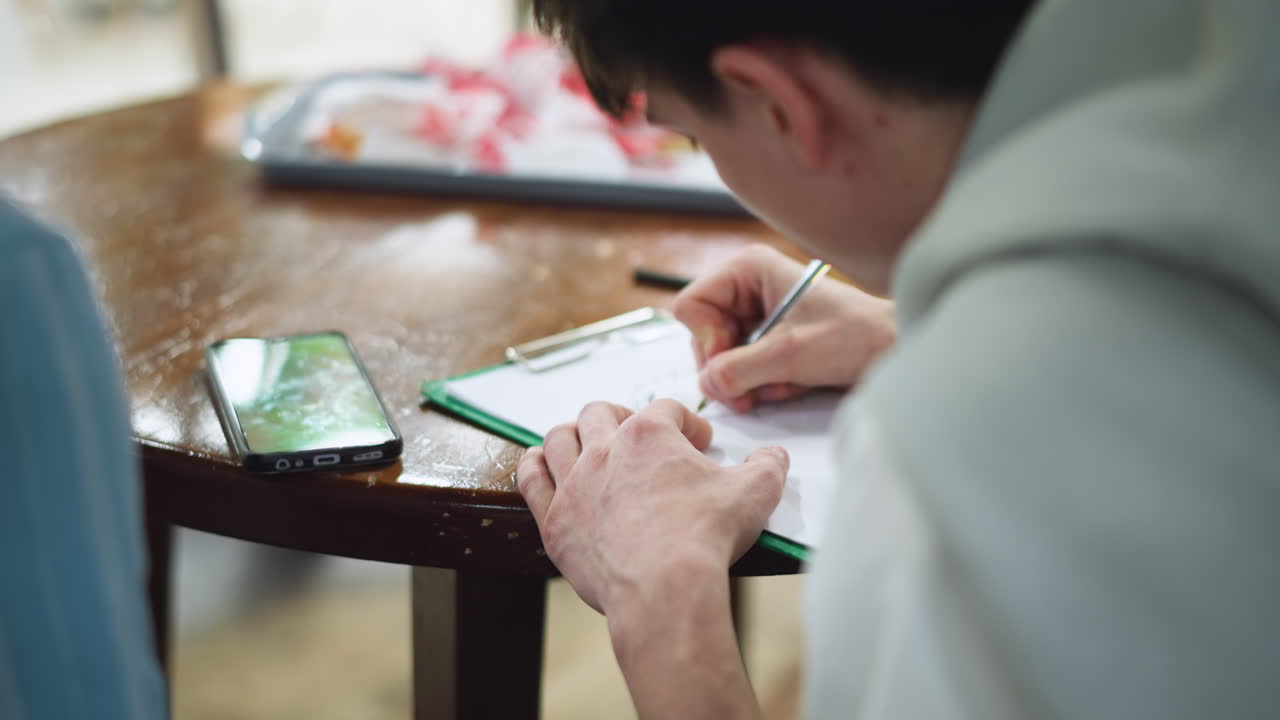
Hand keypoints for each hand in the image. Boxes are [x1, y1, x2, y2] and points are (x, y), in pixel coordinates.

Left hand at [516, 399, 787, 614]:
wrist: (664, 590)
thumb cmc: (703, 539)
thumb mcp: (755, 494)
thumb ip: (767, 467)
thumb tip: (774, 457)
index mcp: (649, 435)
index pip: (666, 410)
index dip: (686, 423)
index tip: (699, 443)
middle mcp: (604, 451)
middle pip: (601, 414)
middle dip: (621, 418)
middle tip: (637, 438)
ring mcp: (574, 485)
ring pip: (559, 438)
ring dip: (572, 435)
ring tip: (585, 444)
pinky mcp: (555, 521)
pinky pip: (530, 479)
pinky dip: (534, 466)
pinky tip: (542, 466)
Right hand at [673, 244, 895, 411]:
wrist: (893, 350)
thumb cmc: (854, 335)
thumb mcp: (789, 353)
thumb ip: (739, 369)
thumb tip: (707, 384)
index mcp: (748, 270)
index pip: (690, 305)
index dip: (705, 339)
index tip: (732, 360)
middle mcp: (747, 289)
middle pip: (702, 336)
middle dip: (725, 368)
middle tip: (749, 391)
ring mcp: (756, 316)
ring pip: (720, 358)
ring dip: (745, 381)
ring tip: (778, 385)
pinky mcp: (767, 341)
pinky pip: (742, 369)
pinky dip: (760, 385)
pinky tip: (788, 385)